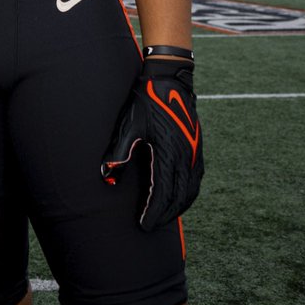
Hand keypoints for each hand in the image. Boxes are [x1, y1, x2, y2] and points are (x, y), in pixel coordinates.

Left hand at [101, 57, 203, 230]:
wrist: (169, 79)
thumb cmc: (146, 100)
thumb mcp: (129, 124)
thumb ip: (120, 151)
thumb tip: (107, 174)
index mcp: (169, 153)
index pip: (162, 194)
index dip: (153, 212)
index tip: (144, 225)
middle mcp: (186, 157)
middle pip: (179, 197)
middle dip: (165, 214)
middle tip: (152, 225)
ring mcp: (194, 153)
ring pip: (191, 191)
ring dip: (179, 207)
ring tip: (164, 216)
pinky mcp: (198, 147)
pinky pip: (196, 180)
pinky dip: (189, 194)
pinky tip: (180, 197)